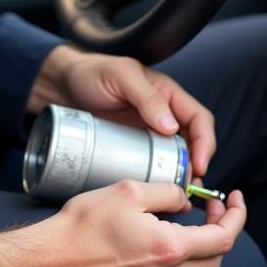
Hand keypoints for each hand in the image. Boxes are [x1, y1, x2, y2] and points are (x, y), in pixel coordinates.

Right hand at [0, 180, 246, 266]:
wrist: (50, 263)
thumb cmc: (84, 225)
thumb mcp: (130, 191)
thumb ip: (169, 192)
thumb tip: (187, 200)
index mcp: (170, 249)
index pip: (224, 237)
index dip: (236, 216)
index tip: (234, 199)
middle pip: (216, 259)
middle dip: (221, 230)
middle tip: (211, 207)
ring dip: (201, 247)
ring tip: (187, 221)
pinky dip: (178, 261)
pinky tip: (161, 240)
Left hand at [29, 45, 217, 176]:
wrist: (60, 85)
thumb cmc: (91, 72)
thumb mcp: (122, 76)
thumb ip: (148, 98)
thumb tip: (171, 127)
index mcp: (168, 95)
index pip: (199, 119)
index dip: (205, 142)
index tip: (199, 163)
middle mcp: (163, 115)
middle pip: (192, 142)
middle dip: (195, 165)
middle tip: (186, 186)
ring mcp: (147, 133)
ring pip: (174, 157)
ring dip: (178, 176)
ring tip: (174, 194)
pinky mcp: (131, 148)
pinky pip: (150, 165)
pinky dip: (156, 179)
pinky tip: (152, 190)